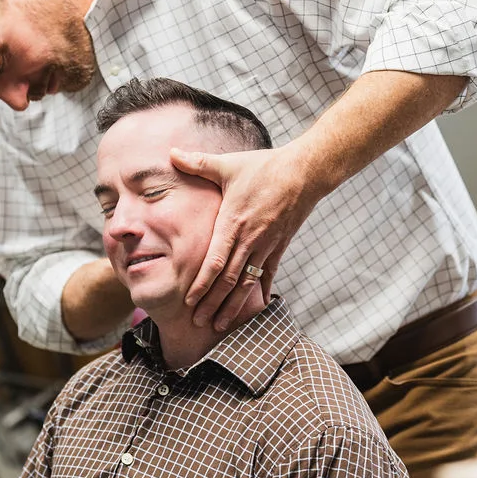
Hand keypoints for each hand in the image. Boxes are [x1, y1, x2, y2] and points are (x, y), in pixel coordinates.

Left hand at [170, 145, 320, 331]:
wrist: (305, 171)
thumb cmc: (264, 166)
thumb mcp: (228, 164)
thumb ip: (197, 163)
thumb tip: (171, 153)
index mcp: (233, 222)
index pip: (215, 261)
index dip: (202, 284)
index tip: (189, 301)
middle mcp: (250, 239)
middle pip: (229, 279)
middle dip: (213, 303)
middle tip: (198, 323)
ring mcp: (267, 244)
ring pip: (248, 282)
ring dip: (234, 305)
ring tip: (221, 324)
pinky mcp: (280, 244)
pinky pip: (268, 272)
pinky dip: (261, 290)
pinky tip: (257, 305)